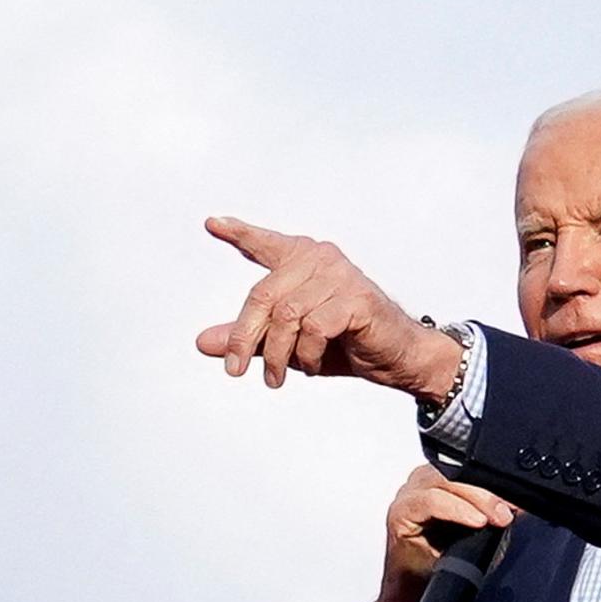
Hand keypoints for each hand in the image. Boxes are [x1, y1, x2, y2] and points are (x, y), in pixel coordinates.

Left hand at [196, 216, 460, 396]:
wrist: (398, 359)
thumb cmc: (346, 344)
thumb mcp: (288, 343)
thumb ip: (250, 338)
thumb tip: (202, 343)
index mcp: (304, 261)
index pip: (266, 245)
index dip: (239, 234)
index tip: (211, 223)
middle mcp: (321, 259)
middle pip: (263, 295)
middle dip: (244, 338)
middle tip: (234, 371)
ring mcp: (340, 276)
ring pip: (287, 316)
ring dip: (277, 355)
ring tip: (278, 378)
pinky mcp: (357, 299)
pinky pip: (314, 328)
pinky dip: (308, 355)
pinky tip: (313, 366)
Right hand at [368, 465, 515, 601]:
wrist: (416, 591)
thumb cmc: (441, 561)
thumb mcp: (478, 533)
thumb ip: (495, 515)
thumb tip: (521, 505)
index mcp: (441, 480)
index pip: (470, 470)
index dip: (496, 482)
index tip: (519, 500)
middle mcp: (424, 482)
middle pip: (458, 472)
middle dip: (489, 492)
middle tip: (509, 512)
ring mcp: (410, 495)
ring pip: (446, 481)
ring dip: (476, 499)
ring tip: (496, 518)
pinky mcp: (400, 512)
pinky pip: (429, 502)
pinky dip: (456, 510)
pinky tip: (474, 521)